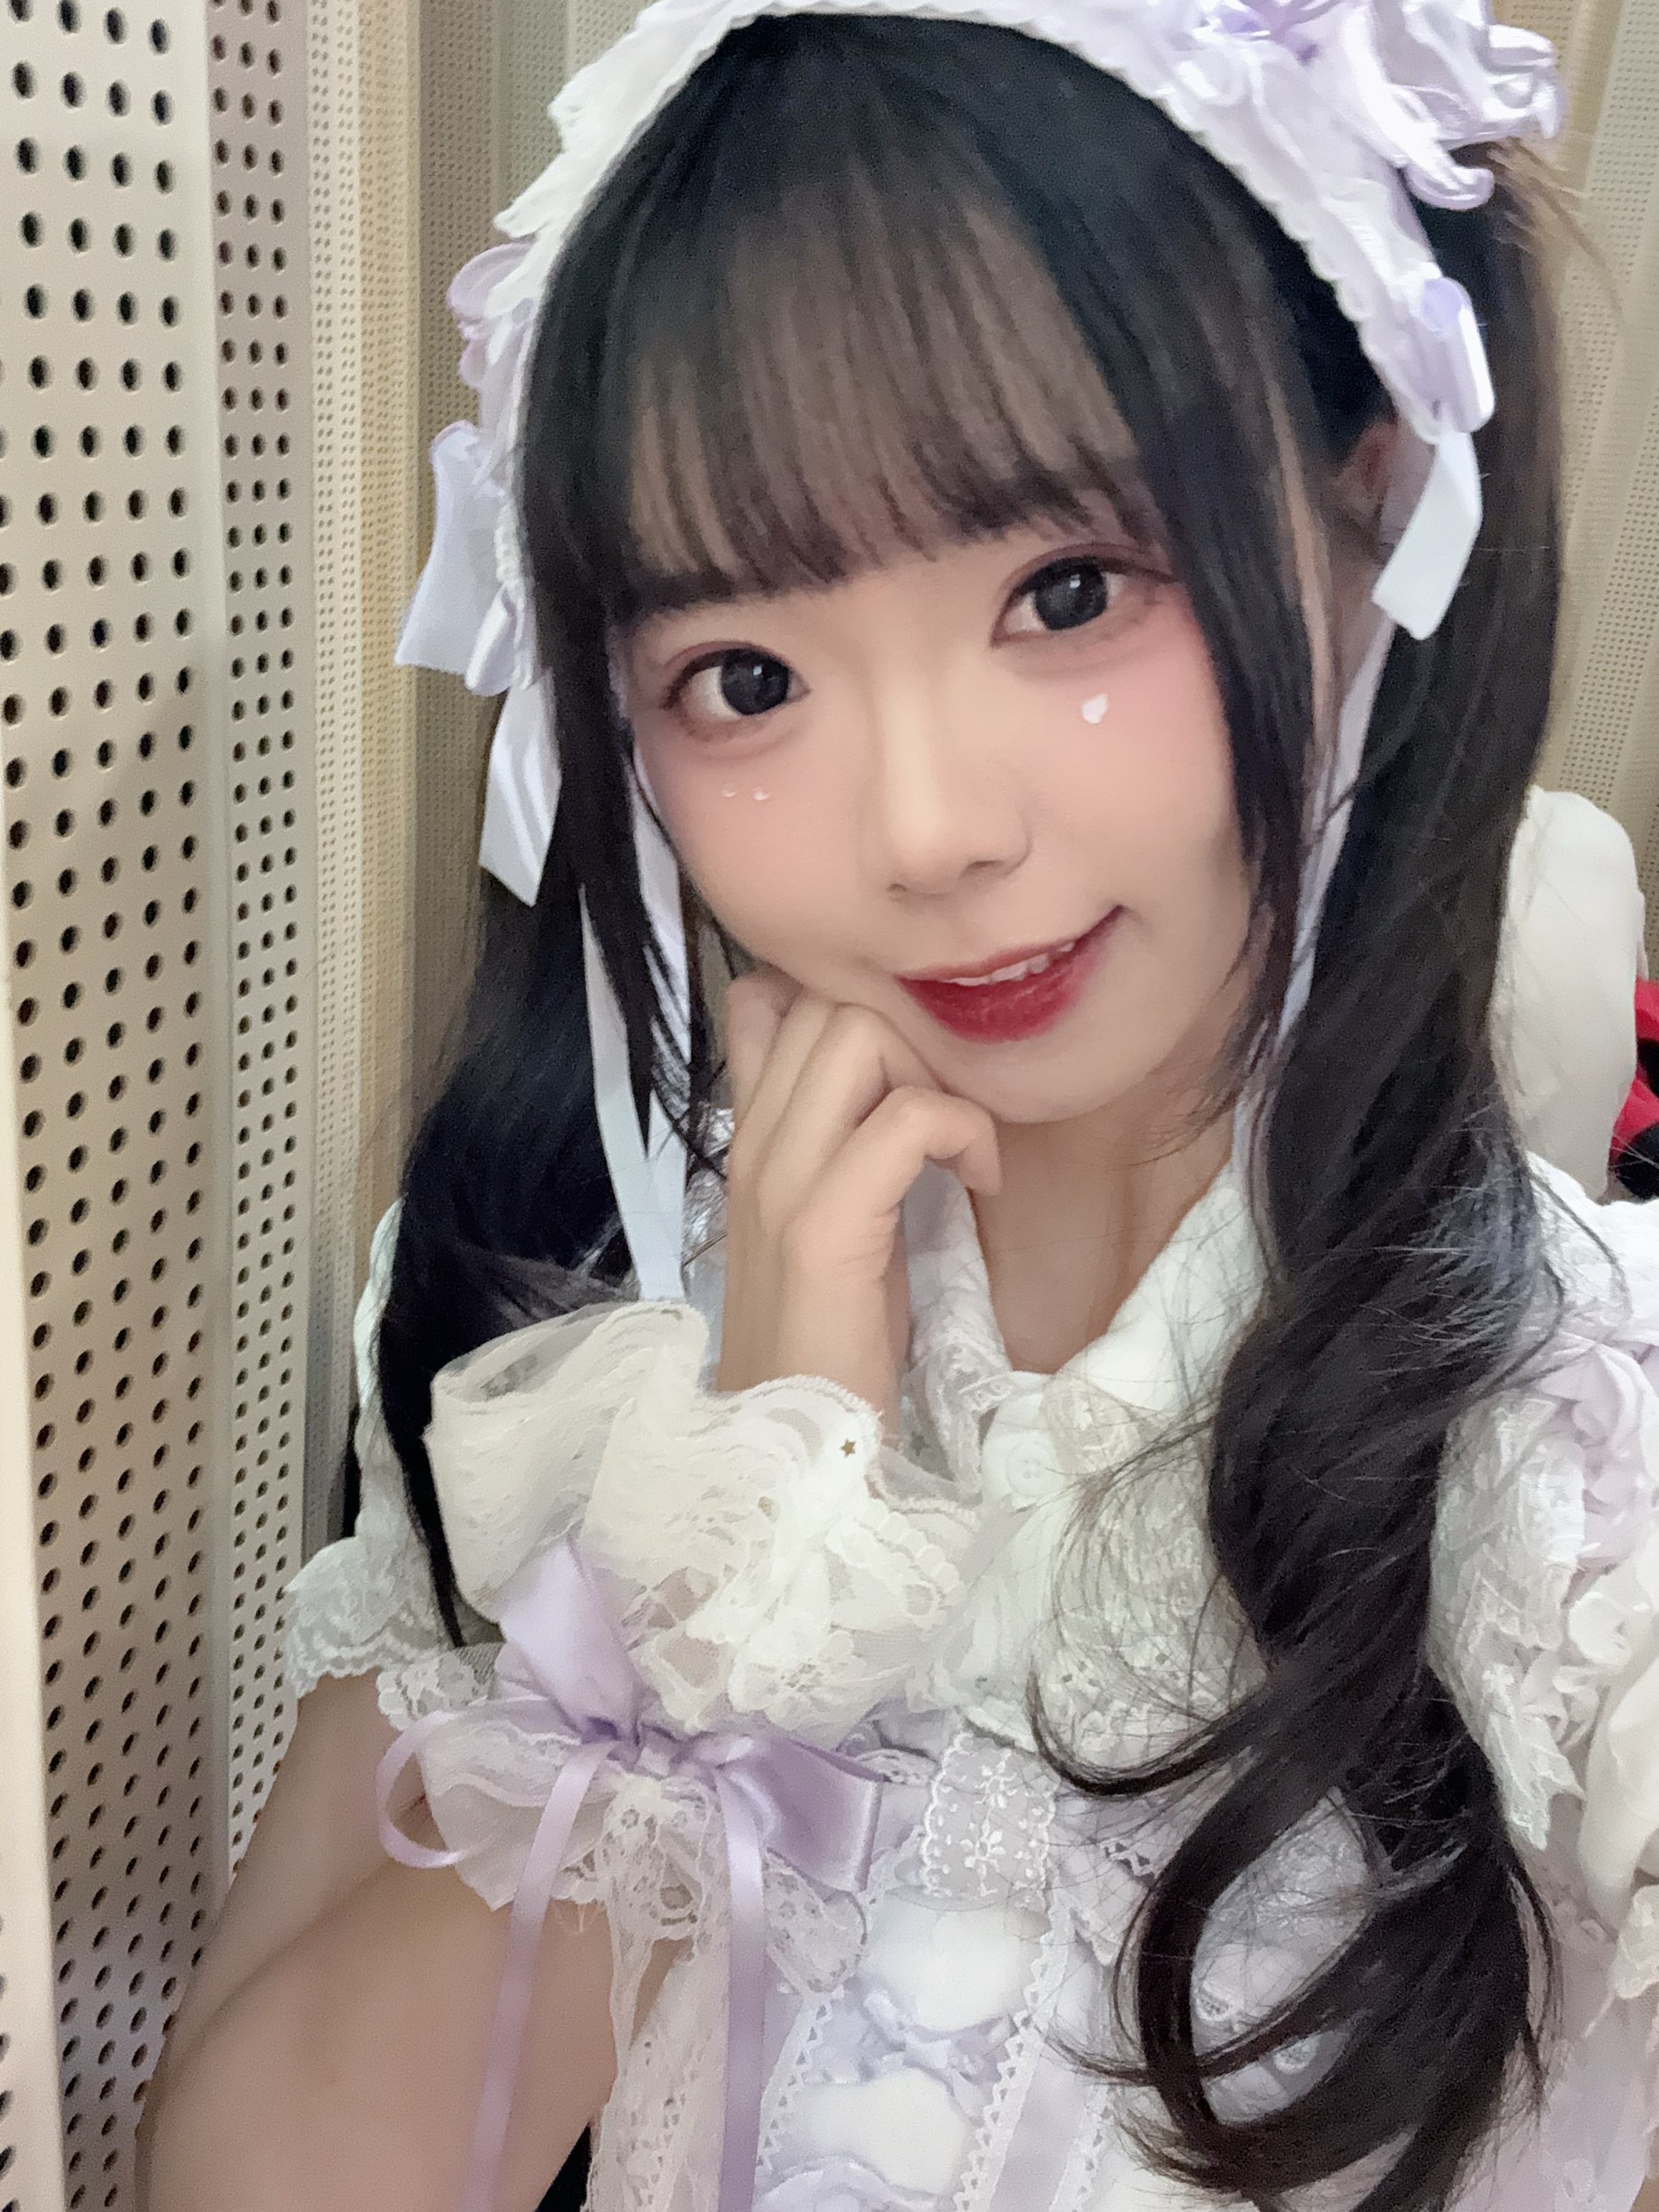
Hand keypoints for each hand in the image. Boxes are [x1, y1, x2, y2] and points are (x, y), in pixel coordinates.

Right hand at [717, 970, 1000, 1431]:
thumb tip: (906, 1079)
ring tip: (962, 1136)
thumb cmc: (826, 1338)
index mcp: (749, 1136)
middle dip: (911, 1026)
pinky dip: (963, 1130)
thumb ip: (843, 1143)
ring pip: (859, 1033)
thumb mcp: (824, 1217)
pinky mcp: (823, 1227)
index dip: (850, 995)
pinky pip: (906, 1118)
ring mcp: (780, 1180)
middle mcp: (752, 1142)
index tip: (912, 1059)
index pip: (768, 994)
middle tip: (950, 1098)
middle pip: (826, 996)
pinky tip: (981, 1176)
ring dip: (936, 1069)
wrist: (789, 1449)